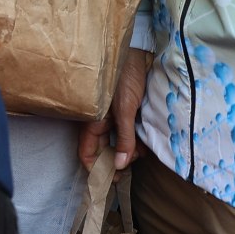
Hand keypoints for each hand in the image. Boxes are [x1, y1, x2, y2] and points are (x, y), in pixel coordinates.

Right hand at [81, 46, 152, 170]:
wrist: (139, 53)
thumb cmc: (126, 78)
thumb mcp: (125, 110)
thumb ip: (123, 138)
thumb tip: (120, 166)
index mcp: (93, 123)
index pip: (87, 154)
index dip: (97, 170)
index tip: (114, 179)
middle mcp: (101, 124)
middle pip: (106, 152)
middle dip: (120, 161)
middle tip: (136, 161)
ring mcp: (114, 119)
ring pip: (120, 144)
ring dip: (132, 150)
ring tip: (145, 148)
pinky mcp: (127, 114)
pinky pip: (129, 134)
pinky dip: (138, 140)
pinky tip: (147, 139)